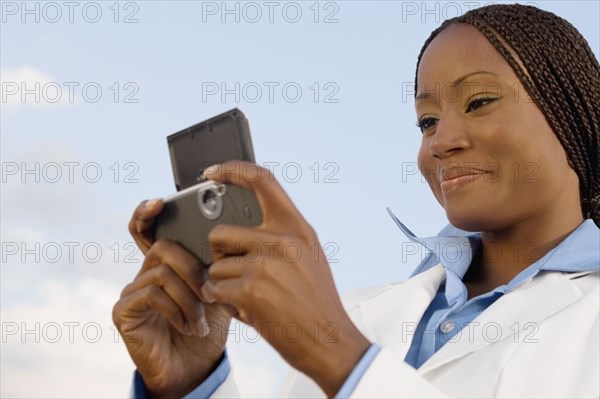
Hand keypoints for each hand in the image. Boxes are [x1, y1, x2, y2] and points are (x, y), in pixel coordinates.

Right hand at [113, 200, 234, 397]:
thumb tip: (224, 239)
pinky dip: (176, 310)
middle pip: (164, 248)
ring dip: (190, 298)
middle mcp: (145, 273)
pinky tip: (188, 327)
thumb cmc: (206, 328)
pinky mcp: (124, 312)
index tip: (160, 201)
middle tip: (210, 293)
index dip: (148, 213)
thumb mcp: (217, 293)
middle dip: (193, 269)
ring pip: (162, 273)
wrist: (195, 369)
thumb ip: (212, 267)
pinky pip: (152, 295)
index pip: (150, 230)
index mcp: (165, 264)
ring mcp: (132, 292)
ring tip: (201, 321)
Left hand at [201, 161, 370, 397]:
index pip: (263, 181)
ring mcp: (265, 264)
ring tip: (252, 298)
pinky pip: (215, 289)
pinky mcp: (251, 290)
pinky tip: (249, 311)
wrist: (329, 341)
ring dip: (224, 286)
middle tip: (239, 274)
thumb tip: (243, 223)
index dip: (234, 169)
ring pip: (215, 266)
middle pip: (220, 233)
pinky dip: (225, 303)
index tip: (213, 171)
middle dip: (221, 256)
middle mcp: (282, 240)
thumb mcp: (308, 255)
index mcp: (297, 227)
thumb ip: (281, 236)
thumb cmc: (315, 301)